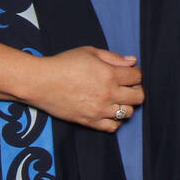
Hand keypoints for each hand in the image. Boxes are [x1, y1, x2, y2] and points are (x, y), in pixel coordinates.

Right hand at [24, 47, 141, 131]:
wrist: (41, 82)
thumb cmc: (63, 64)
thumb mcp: (89, 52)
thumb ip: (113, 57)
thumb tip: (132, 62)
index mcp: (109, 74)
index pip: (137, 77)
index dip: (136, 74)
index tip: (131, 73)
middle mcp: (108, 94)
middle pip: (138, 97)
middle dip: (136, 90)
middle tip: (127, 86)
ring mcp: (100, 110)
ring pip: (128, 113)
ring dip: (126, 105)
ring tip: (116, 99)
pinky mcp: (90, 122)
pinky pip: (112, 127)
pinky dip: (114, 120)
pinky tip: (108, 111)